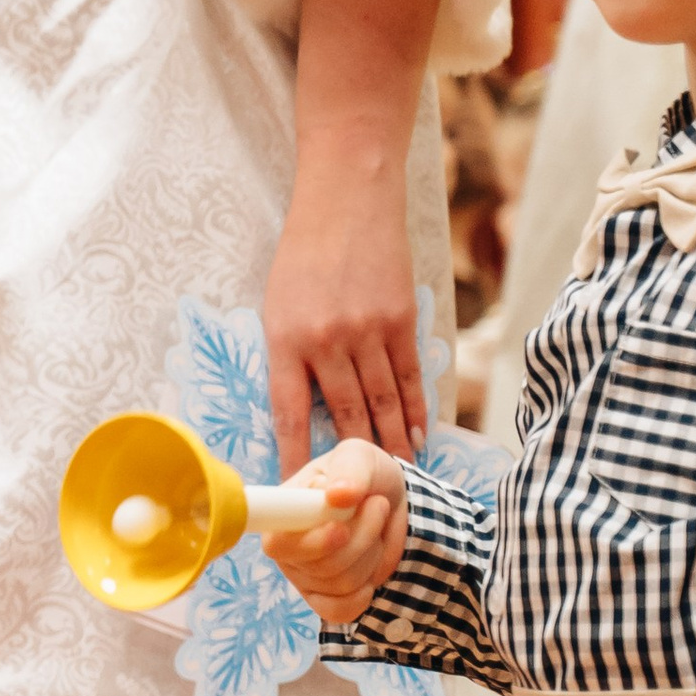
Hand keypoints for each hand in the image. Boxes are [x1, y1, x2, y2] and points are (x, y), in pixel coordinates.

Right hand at [260, 437, 408, 627]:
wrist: (393, 502)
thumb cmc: (365, 475)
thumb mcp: (360, 456)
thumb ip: (349, 470)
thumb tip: (337, 496)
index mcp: (283, 514)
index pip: (276, 544)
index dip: (309, 543)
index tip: (340, 528)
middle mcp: (287, 549)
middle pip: (319, 566)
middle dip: (360, 536)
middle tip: (377, 505)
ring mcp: (305, 577)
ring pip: (339, 584)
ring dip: (370, 553)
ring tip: (376, 527)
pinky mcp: (326, 598)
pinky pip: (339, 611)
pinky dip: (362, 594)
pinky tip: (370, 574)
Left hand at [261, 175, 425, 477]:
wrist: (347, 199)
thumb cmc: (303, 254)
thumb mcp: (277, 304)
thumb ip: (289, 354)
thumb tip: (302, 408)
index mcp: (285, 339)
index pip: (288, 413)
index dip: (295, 455)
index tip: (297, 489)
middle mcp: (327, 341)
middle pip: (343, 415)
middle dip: (351, 459)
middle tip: (357, 496)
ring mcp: (368, 331)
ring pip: (382, 402)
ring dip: (390, 443)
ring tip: (395, 474)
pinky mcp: (400, 320)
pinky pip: (410, 377)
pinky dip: (415, 410)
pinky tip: (417, 436)